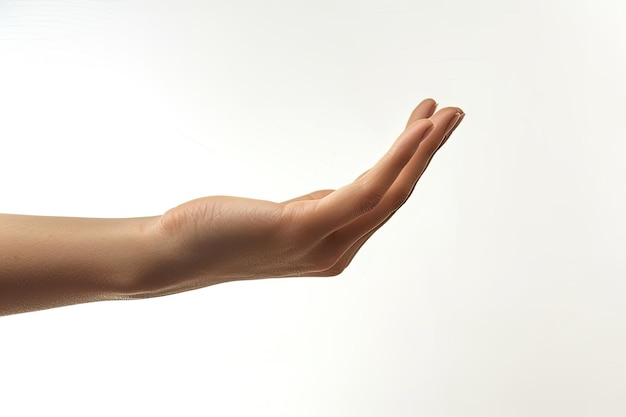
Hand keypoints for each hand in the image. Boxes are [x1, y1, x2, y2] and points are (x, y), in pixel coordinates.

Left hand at [138, 99, 463, 296]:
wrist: (172, 253)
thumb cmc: (219, 232)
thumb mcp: (283, 219)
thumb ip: (319, 209)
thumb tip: (341, 193)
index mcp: (333, 246)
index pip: (380, 200)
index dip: (407, 162)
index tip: (423, 126)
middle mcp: (337, 251)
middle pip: (396, 195)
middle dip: (427, 152)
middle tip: (453, 113)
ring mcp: (324, 244)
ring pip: (389, 192)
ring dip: (420, 149)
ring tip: (444, 114)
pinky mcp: (305, 228)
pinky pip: (365, 191)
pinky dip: (396, 158)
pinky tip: (415, 132)